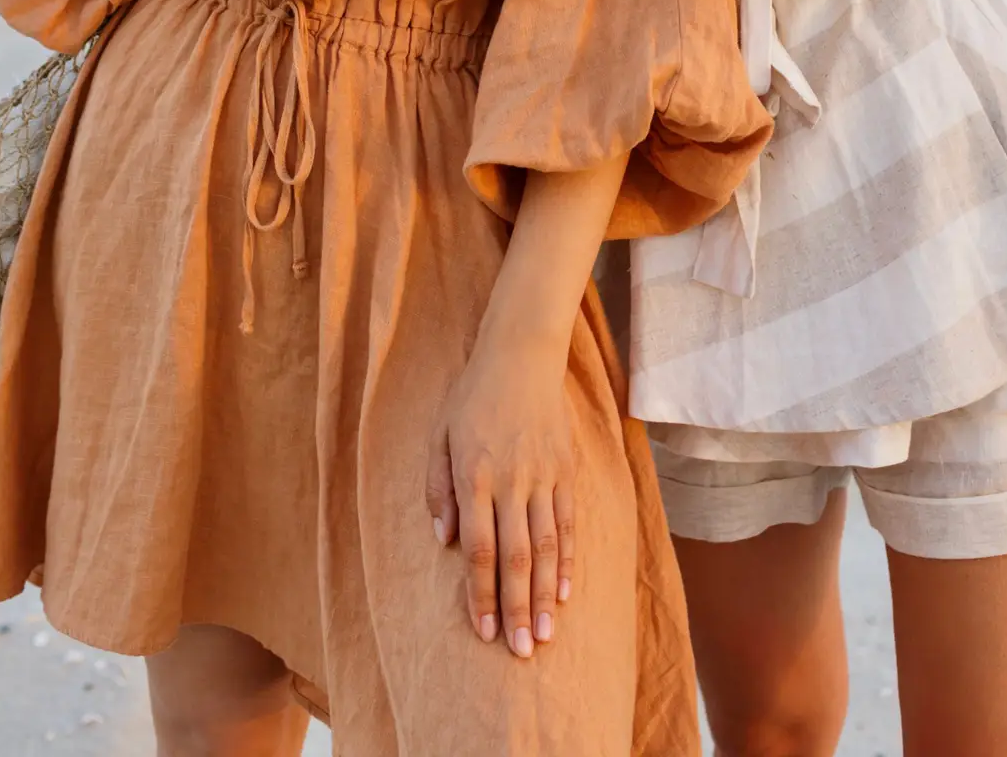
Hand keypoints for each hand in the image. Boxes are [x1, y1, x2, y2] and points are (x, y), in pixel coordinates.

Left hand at [426, 334, 574, 658]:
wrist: (521, 354)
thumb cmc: (471, 396)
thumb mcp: (438, 434)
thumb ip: (438, 488)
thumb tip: (444, 539)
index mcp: (474, 475)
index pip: (479, 549)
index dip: (481, 594)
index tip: (483, 632)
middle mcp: (511, 481)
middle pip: (516, 557)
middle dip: (517, 609)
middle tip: (520, 652)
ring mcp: (542, 476)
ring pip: (546, 546)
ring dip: (546, 594)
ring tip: (546, 634)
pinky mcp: (565, 469)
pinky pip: (567, 523)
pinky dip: (568, 559)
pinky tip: (567, 591)